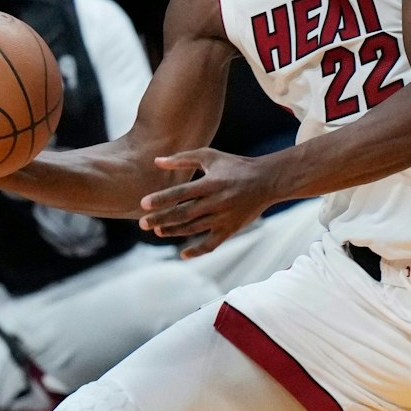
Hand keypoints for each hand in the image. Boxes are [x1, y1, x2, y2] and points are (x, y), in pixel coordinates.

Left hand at [139, 147, 277, 256]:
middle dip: (162, 219)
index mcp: (211, 183)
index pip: (181, 193)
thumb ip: (183, 159)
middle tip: (142, 223)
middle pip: (184, 214)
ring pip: (194, 229)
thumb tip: (156, 161)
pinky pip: (212, 244)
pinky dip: (197, 251)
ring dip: (174, 232)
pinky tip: (182, 254)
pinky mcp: (231, 229)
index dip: (162, 199)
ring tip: (158, 231)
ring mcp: (224, 217)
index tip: (143, 204)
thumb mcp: (210, 156)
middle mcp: (217, 202)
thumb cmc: (235, 165)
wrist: (267, 180)